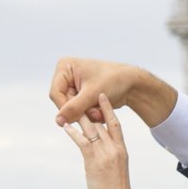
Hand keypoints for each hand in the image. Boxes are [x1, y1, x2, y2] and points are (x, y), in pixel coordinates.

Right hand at [49, 57, 176, 127]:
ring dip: (86, 114)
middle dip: (80, 111)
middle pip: (63, 103)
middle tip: (95, 112)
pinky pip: (80, 111)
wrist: (131, 83)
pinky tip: (100, 110)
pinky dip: (90, 113)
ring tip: (100, 111)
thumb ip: (74, 108)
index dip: (65, 108)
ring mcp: (74, 86)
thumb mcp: (92, 94)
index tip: (77, 117)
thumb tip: (58, 121)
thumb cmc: (113, 81)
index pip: (56, 93)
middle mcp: (67, 75)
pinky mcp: (82, 95)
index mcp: (65, 67)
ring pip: (72, 109)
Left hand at [62, 96, 132, 188]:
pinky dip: (73, 131)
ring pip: (91, 127)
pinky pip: (82, 140)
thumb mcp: (117, 174)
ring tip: (70, 103)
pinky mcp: (93, 160)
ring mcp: (104, 153)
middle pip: (101, 121)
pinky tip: (66, 125)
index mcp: (122, 151)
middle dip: (90, 107)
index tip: (102, 96)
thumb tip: (102, 161)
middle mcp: (114, 149)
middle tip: (80, 93)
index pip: (115, 124)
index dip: (108, 109)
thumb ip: (110, 162)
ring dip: (79, 115)